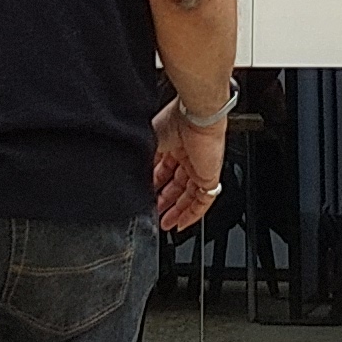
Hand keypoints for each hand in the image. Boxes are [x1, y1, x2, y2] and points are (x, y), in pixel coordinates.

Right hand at [151, 109, 226, 231]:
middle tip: (154, 213)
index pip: (163, 170)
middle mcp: (187, 156)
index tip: (145, 195)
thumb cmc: (175, 120)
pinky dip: (191, 215)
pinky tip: (181, 224)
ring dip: (176, 211)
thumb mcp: (149, 142)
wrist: (197, 116)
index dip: (154, 185)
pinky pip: (203, 201)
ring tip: (165, 223)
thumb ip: (144, 160)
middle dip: (164, 201)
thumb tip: (131, 174)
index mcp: (173, 143)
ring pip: (189, 195)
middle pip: (176, 185)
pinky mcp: (210, 177)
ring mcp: (200, 167)